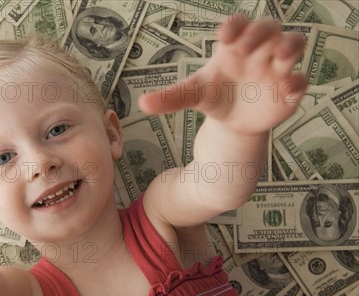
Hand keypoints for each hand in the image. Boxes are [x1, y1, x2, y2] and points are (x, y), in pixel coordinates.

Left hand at [139, 15, 307, 134]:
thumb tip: (143, 104)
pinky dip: (296, 83)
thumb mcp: (193, 95)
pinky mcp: (289, 90)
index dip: (235, 26)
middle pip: (268, 28)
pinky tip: (286, 91)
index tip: (224, 37)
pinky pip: (301, 80)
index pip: (237, 25)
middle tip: (244, 48)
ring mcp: (277, 68)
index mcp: (234, 46)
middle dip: (259, 34)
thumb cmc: (214, 97)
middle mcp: (259, 51)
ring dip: (291, 46)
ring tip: (281, 56)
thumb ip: (171, 98)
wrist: (233, 122)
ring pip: (294, 43)